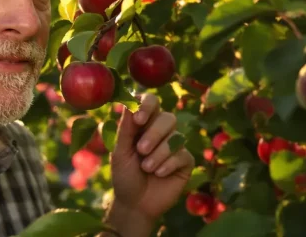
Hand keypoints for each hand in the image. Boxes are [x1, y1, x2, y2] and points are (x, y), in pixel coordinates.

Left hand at [110, 94, 194, 221]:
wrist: (135, 204)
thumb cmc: (124, 175)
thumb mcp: (120, 151)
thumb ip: (125, 128)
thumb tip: (129, 101)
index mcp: (143, 123)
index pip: (151, 102)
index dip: (147, 106)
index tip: (139, 120)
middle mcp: (161, 131)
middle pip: (167, 118)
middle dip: (154, 134)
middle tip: (141, 150)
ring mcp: (175, 145)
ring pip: (176, 136)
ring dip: (159, 153)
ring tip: (146, 167)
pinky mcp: (186, 161)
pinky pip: (183, 154)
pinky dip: (168, 164)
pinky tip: (159, 174)